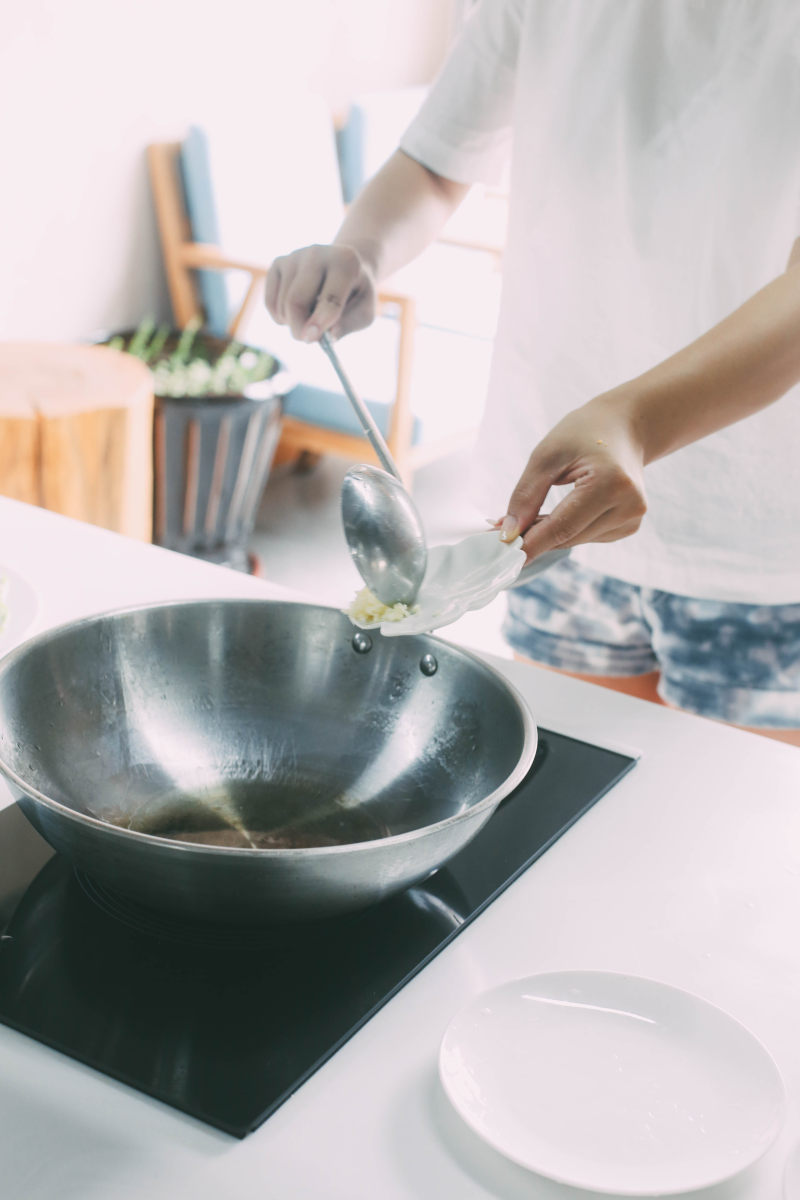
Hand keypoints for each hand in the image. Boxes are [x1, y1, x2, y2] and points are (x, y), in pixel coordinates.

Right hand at [264, 243, 377, 342]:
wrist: (342, 266)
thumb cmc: (355, 293)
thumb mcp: (365, 311)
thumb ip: (350, 324)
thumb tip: (328, 335)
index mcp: (345, 262)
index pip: (330, 297)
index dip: (321, 321)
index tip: (312, 339)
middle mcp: (317, 253)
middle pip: (296, 300)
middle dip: (299, 328)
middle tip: (307, 340)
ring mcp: (294, 256)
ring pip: (282, 304)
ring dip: (292, 323)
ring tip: (310, 318)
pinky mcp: (278, 263)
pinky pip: (270, 302)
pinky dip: (280, 317)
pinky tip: (295, 312)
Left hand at [499, 390, 647, 560]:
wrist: (623, 427)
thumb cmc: (583, 433)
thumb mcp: (547, 455)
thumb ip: (526, 496)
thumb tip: (508, 533)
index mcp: (611, 484)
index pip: (563, 527)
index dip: (530, 543)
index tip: (502, 553)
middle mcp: (629, 505)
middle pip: (568, 538)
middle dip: (534, 537)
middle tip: (501, 531)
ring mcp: (632, 518)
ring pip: (576, 541)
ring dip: (549, 534)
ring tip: (533, 514)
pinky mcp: (629, 525)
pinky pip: (587, 537)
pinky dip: (568, 530)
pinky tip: (564, 511)